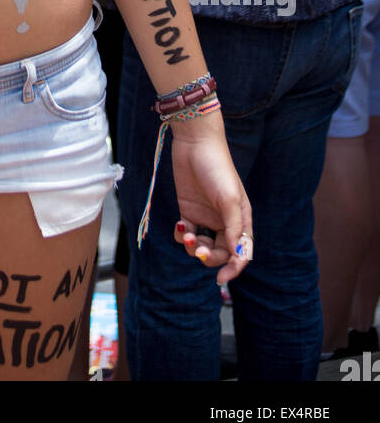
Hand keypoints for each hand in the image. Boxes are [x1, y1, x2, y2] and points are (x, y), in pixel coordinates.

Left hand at [169, 117, 252, 285]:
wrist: (195, 143)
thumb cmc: (217, 168)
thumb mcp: (229, 198)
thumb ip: (233, 228)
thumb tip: (237, 255)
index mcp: (241, 219)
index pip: (241, 252)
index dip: (234, 268)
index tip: (222, 279)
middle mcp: (224, 221)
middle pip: (220, 252)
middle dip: (209, 256)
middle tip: (198, 249)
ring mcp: (206, 216)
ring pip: (202, 245)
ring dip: (194, 247)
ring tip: (187, 235)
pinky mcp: (188, 210)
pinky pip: (186, 233)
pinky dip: (182, 236)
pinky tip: (180, 226)